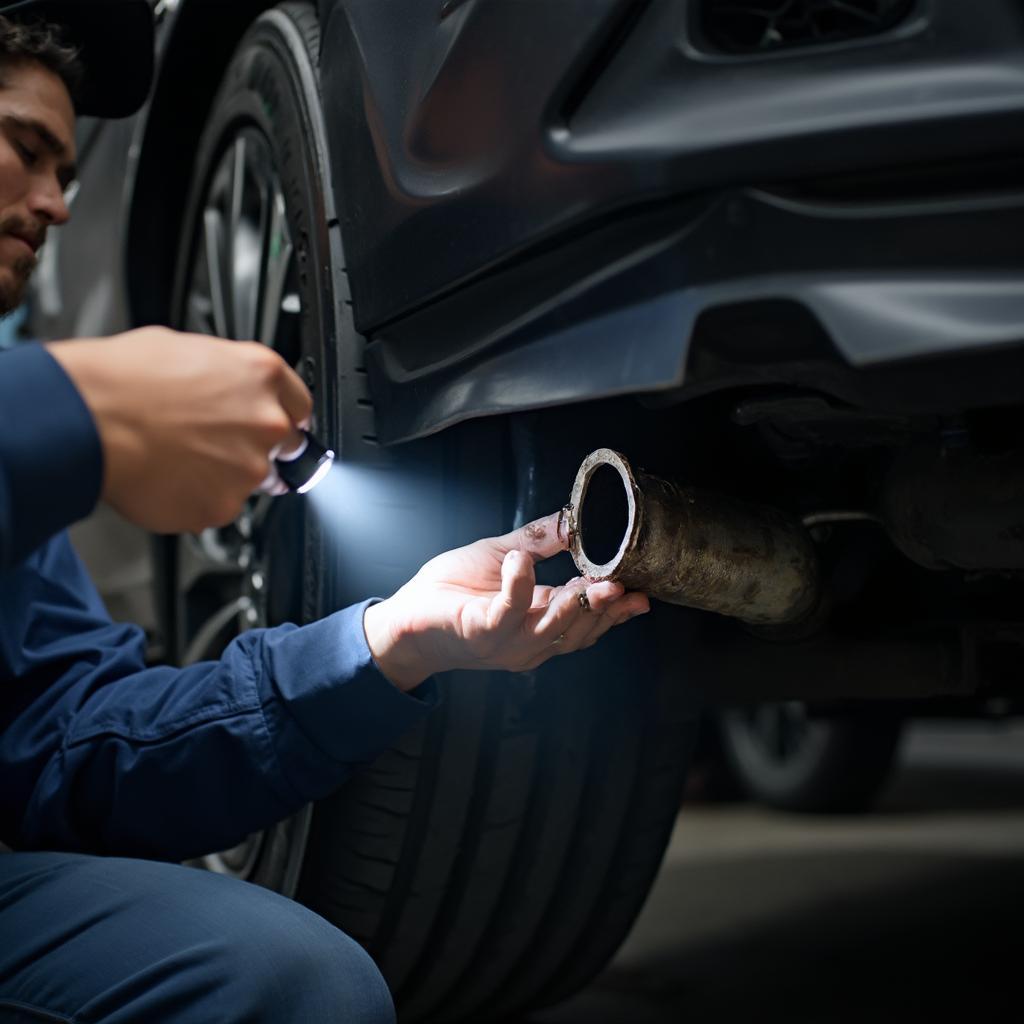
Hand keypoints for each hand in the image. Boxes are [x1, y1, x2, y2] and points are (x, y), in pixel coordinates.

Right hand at [47, 327, 311, 532]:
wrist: (85, 418)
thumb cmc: (122, 379)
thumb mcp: (187, 349)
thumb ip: (228, 376)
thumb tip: (230, 388)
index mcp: (261, 375)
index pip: (300, 406)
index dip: (283, 416)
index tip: (272, 424)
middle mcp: (267, 422)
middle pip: (286, 447)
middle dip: (258, 448)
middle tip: (217, 444)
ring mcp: (248, 468)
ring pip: (251, 480)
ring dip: (225, 475)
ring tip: (179, 458)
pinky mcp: (223, 506)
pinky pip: (219, 507)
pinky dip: (198, 500)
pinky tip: (169, 478)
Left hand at [362, 511, 650, 690]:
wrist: (404, 618)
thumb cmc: (449, 592)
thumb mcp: (503, 556)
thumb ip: (539, 541)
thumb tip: (572, 519)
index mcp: (539, 621)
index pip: (588, 621)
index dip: (616, 610)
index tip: (642, 591)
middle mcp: (529, 640)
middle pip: (579, 630)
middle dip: (605, 609)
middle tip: (625, 585)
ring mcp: (506, 641)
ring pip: (551, 628)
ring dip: (575, 604)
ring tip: (592, 580)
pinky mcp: (480, 632)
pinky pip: (507, 611)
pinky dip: (519, 584)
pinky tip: (522, 561)